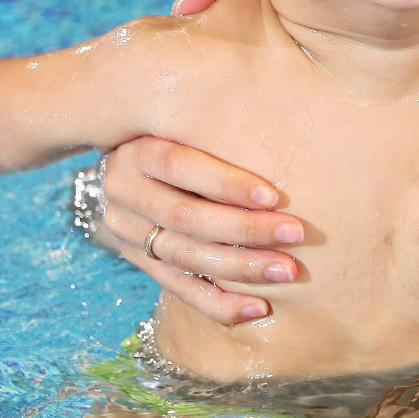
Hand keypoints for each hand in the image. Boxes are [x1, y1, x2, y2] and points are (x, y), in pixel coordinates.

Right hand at [90, 136, 305, 325]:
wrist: (136, 167)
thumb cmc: (183, 136)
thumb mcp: (185, 123)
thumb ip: (216, 125)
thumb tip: (287, 109)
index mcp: (135, 151)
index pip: (178, 165)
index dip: (226, 183)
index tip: (273, 196)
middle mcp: (123, 192)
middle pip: (187, 216)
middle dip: (245, 228)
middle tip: (295, 233)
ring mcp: (127, 232)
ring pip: (186, 256)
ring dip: (242, 267)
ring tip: (287, 270)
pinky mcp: (140, 262)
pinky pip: (181, 290)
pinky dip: (221, 304)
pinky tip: (258, 308)